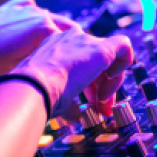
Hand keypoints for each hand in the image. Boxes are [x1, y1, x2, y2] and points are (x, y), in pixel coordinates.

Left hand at [0, 0, 78, 83]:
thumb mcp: (24, 70)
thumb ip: (48, 61)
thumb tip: (62, 64)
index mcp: (45, 29)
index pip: (72, 41)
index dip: (75, 53)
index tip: (77, 61)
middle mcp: (39, 13)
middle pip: (63, 27)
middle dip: (67, 40)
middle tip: (66, 55)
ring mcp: (24, 8)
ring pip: (47, 17)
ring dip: (50, 29)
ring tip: (46, 45)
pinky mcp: (10, 7)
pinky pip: (29, 7)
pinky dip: (33, 15)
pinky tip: (28, 26)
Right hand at [11, 27, 132, 118]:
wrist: (32, 87)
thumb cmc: (35, 94)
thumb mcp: (52, 96)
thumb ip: (69, 103)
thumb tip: (76, 116)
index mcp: (55, 48)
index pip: (81, 64)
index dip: (90, 85)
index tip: (90, 103)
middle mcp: (71, 40)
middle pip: (97, 62)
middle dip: (102, 87)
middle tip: (101, 108)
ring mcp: (85, 41)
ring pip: (110, 57)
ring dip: (110, 84)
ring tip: (103, 105)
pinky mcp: (101, 48)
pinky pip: (124, 45)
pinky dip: (125, 63)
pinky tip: (112, 84)